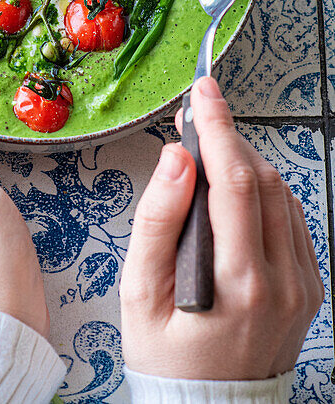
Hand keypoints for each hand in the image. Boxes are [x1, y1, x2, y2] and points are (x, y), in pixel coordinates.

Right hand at [120, 76, 323, 379]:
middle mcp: (281, 282)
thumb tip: (176, 157)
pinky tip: (234, 189)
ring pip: (280, 194)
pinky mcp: (307, 289)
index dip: (218, 125)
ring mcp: (301, 286)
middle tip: (197, 116)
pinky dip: (262, 191)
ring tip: (209, 151)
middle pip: (261, 179)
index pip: (235, 180)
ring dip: (245, 161)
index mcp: (238, 283)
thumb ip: (158, 219)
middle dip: (229, 137)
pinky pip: (289, 220)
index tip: (204, 90)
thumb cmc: (165, 356)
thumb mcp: (138, 292)